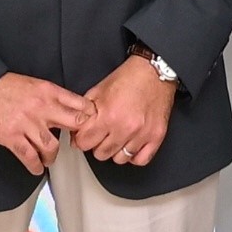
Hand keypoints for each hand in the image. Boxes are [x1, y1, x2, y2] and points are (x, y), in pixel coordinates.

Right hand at [0, 72, 84, 175]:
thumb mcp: (29, 83)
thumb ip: (47, 96)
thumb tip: (60, 108)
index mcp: (48, 91)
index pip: (80, 104)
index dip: (88, 117)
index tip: (89, 125)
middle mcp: (42, 107)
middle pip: (74, 125)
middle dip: (78, 137)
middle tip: (74, 144)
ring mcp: (27, 123)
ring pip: (52, 146)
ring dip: (52, 156)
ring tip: (49, 159)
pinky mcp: (11, 137)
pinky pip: (29, 157)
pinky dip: (35, 166)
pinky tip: (36, 168)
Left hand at [73, 53, 179, 169]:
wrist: (154, 72)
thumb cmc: (128, 78)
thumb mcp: (98, 91)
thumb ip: (84, 113)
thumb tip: (75, 132)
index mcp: (108, 115)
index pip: (84, 143)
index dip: (82, 139)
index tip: (86, 134)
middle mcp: (125, 127)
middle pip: (100, 154)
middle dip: (98, 144)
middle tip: (102, 134)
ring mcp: (142, 134)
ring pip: (119, 159)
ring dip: (116, 150)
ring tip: (117, 138)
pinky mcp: (156, 136)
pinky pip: (140, 160)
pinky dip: (134, 155)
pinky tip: (131, 145)